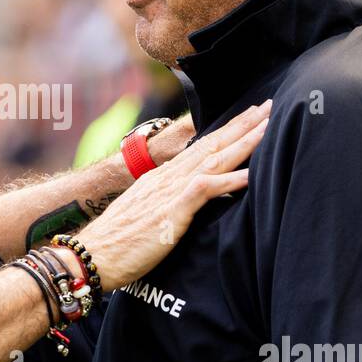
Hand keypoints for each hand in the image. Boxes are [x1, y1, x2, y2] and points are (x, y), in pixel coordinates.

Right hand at [76, 100, 269, 291]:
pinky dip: (229, 180)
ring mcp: (169, 192)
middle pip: (212, 145)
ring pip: (213, 159)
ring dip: (243, 142)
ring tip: (268, 125)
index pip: (200, 148)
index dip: (226, 131)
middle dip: (242, 125)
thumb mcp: (146, 215)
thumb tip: (184, 204)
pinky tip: (251, 174)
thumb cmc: (117, 243)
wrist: (92, 255)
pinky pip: (205, 190)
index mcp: (162, 178)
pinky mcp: (172, 211)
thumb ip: (166, 204)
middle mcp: (167, 178)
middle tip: (269, 106)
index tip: (249, 117)